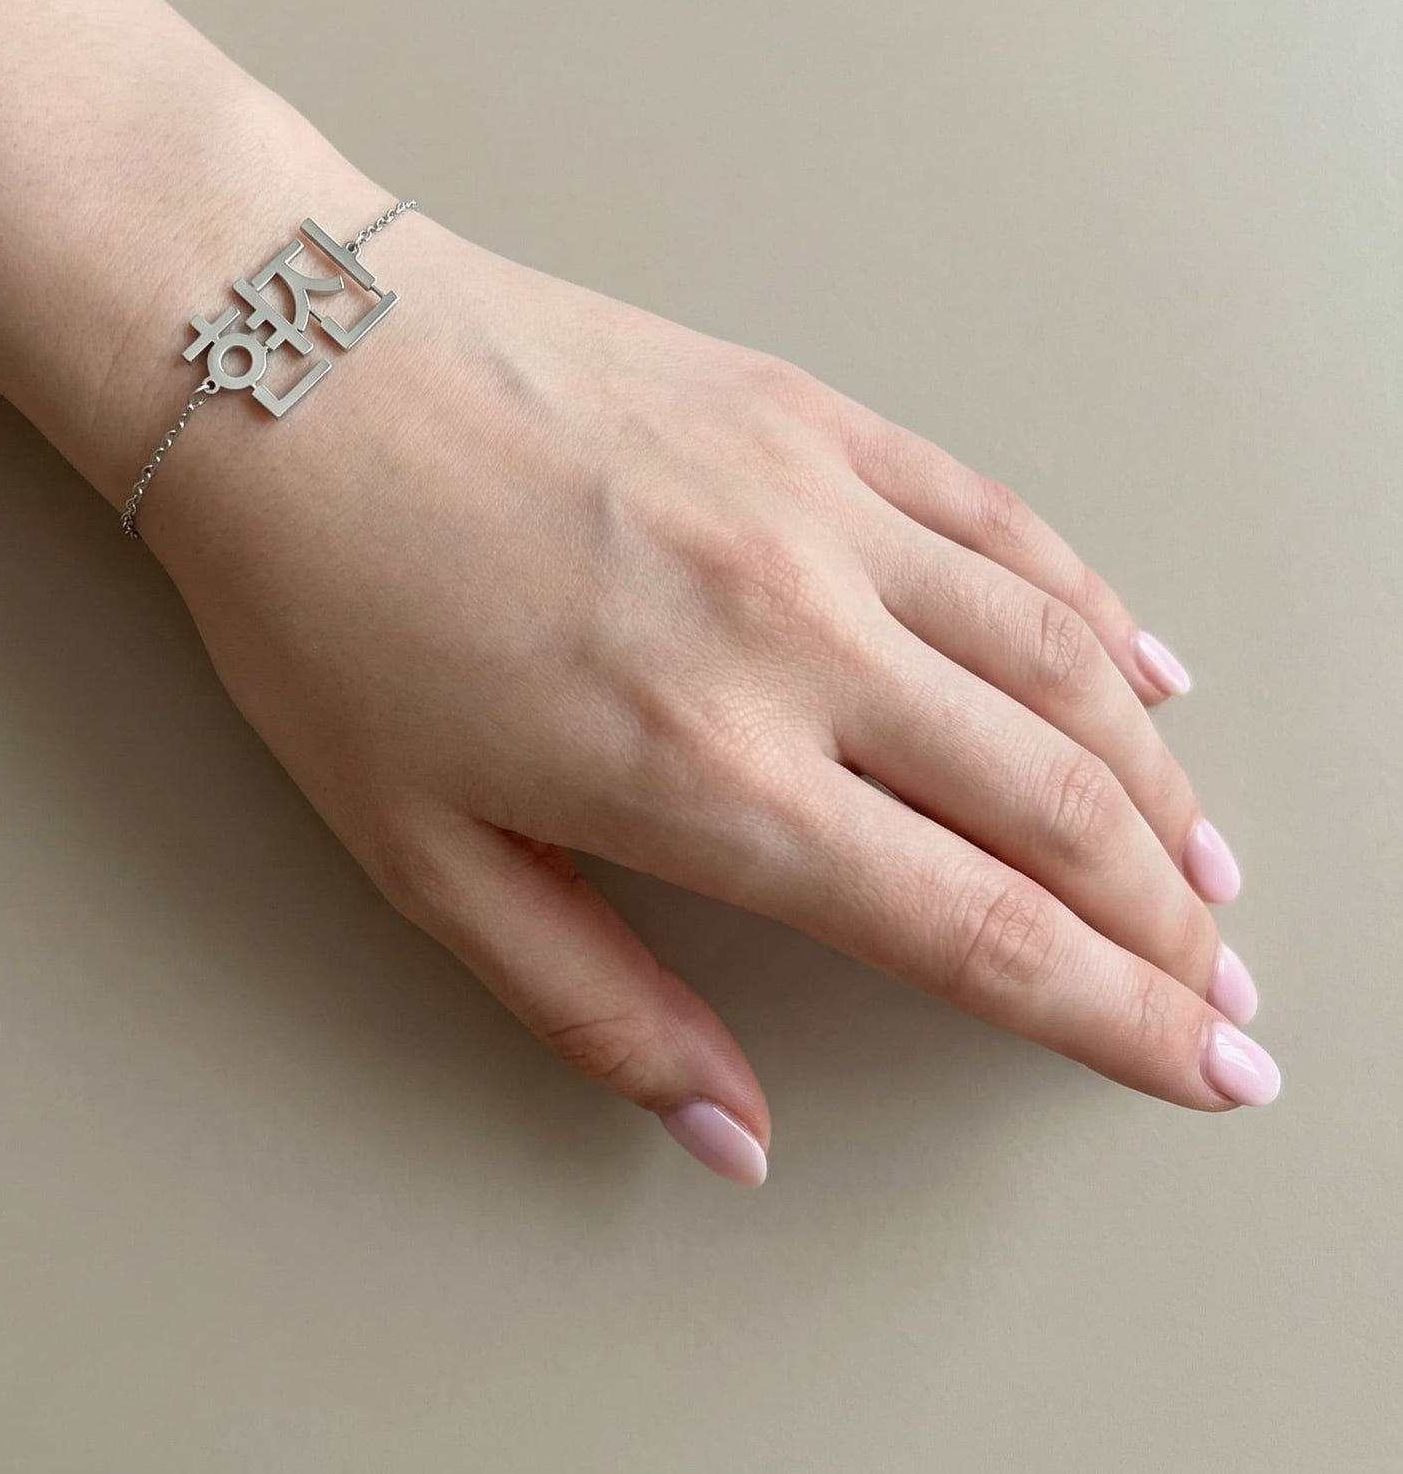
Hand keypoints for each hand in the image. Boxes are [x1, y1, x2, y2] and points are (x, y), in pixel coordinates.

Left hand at [137, 206, 1277, 1185]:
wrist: (289, 371)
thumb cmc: (327, 610)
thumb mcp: (423, 854)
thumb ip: (595, 1007)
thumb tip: (730, 1133)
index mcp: (703, 775)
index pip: (979, 929)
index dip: (1115, 1018)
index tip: (1201, 1064)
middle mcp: (797, 640)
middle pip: (1058, 803)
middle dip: (1164, 917)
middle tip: (1216, 984)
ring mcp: (817, 509)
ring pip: (1061, 662)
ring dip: (1154, 778)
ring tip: (1201, 858)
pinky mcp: (807, 414)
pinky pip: (999, 520)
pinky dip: (1091, 605)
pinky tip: (1135, 663)